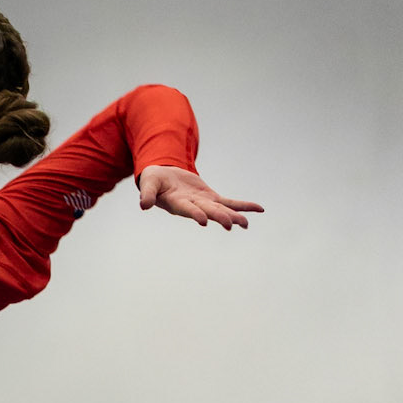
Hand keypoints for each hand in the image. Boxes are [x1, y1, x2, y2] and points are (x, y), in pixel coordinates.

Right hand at [138, 166, 262, 229]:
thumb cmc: (153, 181)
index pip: (187, 209)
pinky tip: (259, 209)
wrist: (163, 177)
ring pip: (221, 210)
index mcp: (177, 204)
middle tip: (231, 225)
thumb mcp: (148, 184)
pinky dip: (244, 206)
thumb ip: (147, 194)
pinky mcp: (212, 198)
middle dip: (219, 217)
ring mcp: (204, 203)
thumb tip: (143, 205)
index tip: (204, 221)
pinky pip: (231, 202)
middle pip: (208, 212)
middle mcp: (193, 207)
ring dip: (234, 216)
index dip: (195, 214)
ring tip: (246, 224)